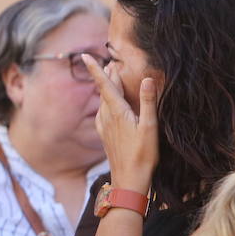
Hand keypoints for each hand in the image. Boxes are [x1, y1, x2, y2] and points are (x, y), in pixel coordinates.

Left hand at [83, 54, 157, 192]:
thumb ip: (148, 102)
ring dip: (107, 88)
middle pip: (104, 90)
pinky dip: (107, 102)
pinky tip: (109, 105)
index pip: (104, 85)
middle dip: (106, 75)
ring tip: (112, 76)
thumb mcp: (150, 127)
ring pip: (104, 101)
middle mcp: (106, 117)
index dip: (95, 69)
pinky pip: (104, 113)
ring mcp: (105, 127)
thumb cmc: (142, 155)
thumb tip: (146, 78)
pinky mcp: (106, 136)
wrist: (128, 180)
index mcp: (116, 112)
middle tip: (110, 61)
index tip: (84, 55)